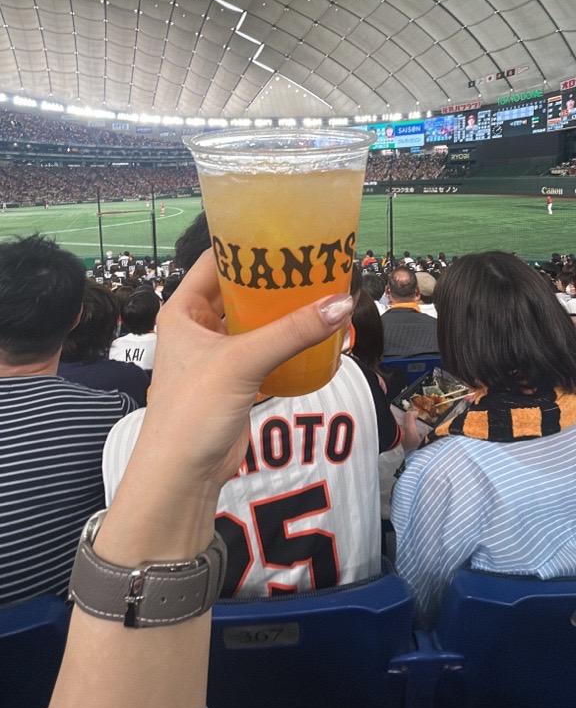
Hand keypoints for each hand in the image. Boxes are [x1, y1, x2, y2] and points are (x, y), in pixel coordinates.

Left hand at [140, 250, 354, 492]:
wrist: (183, 476)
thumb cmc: (193, 410)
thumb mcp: (242, 361)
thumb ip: (292, 332)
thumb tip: (342, 303)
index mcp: (183, 309)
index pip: (215, 260)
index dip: (246, 244)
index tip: (284, 231)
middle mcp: (197, 326)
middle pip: (240, 289)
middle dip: (274, 278)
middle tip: (313, 260)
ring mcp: (217, 354)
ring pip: (255, 320)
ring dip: (283, 310)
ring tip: (321, 289)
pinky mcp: (236, 379)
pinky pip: (265, 348)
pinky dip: (287, 339)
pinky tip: (315, 330)